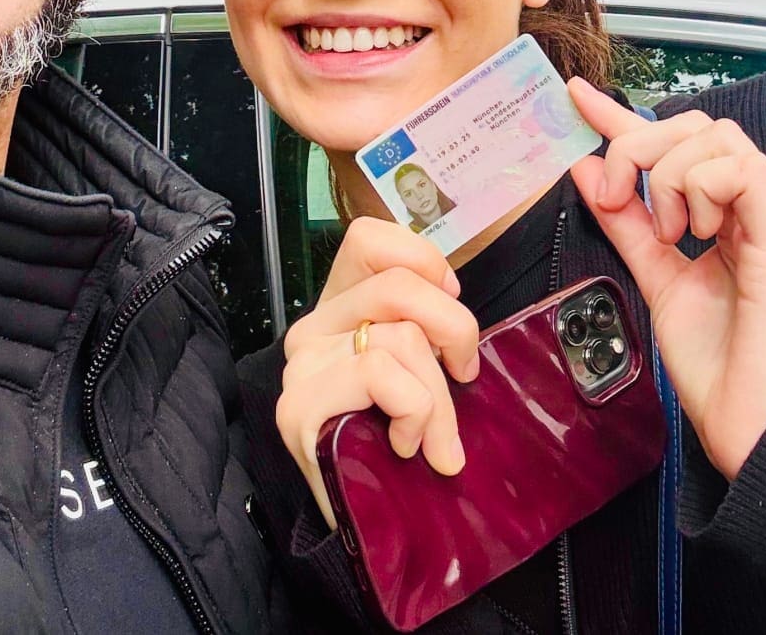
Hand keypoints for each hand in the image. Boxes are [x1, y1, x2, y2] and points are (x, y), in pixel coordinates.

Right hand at [276, 217, 480, 527]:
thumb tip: (459, 319)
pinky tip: (406, 444)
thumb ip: (424, 327)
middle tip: (464, 376)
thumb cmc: (394, 442)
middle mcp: (314, 326)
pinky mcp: (300, 405)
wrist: (359, 527)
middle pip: (400, 286)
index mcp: (341, 305)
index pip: (369, 239)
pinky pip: (381, 374)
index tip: (450, 300)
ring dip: (439, 397)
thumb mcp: (417, 370)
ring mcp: (303, 365)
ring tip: (435, 439)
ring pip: (400, 338)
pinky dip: (414, 410)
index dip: (422, 260)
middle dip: (454, 331)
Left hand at [569, 80, 765, 481]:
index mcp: (732, 215)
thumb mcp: (656, 278)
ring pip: (718, 139)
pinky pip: (743, 172)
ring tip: (665, 234)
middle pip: (699, 126)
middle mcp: (758, 208)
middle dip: (639, 147)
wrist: (748, 427)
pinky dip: (699, 189)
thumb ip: (625, 224)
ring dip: (668, 175)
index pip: (678, 145)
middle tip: (615, 197)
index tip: (576, 96)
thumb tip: (587, 170)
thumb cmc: (716, 364)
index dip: (624, 116)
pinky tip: (691, 232)